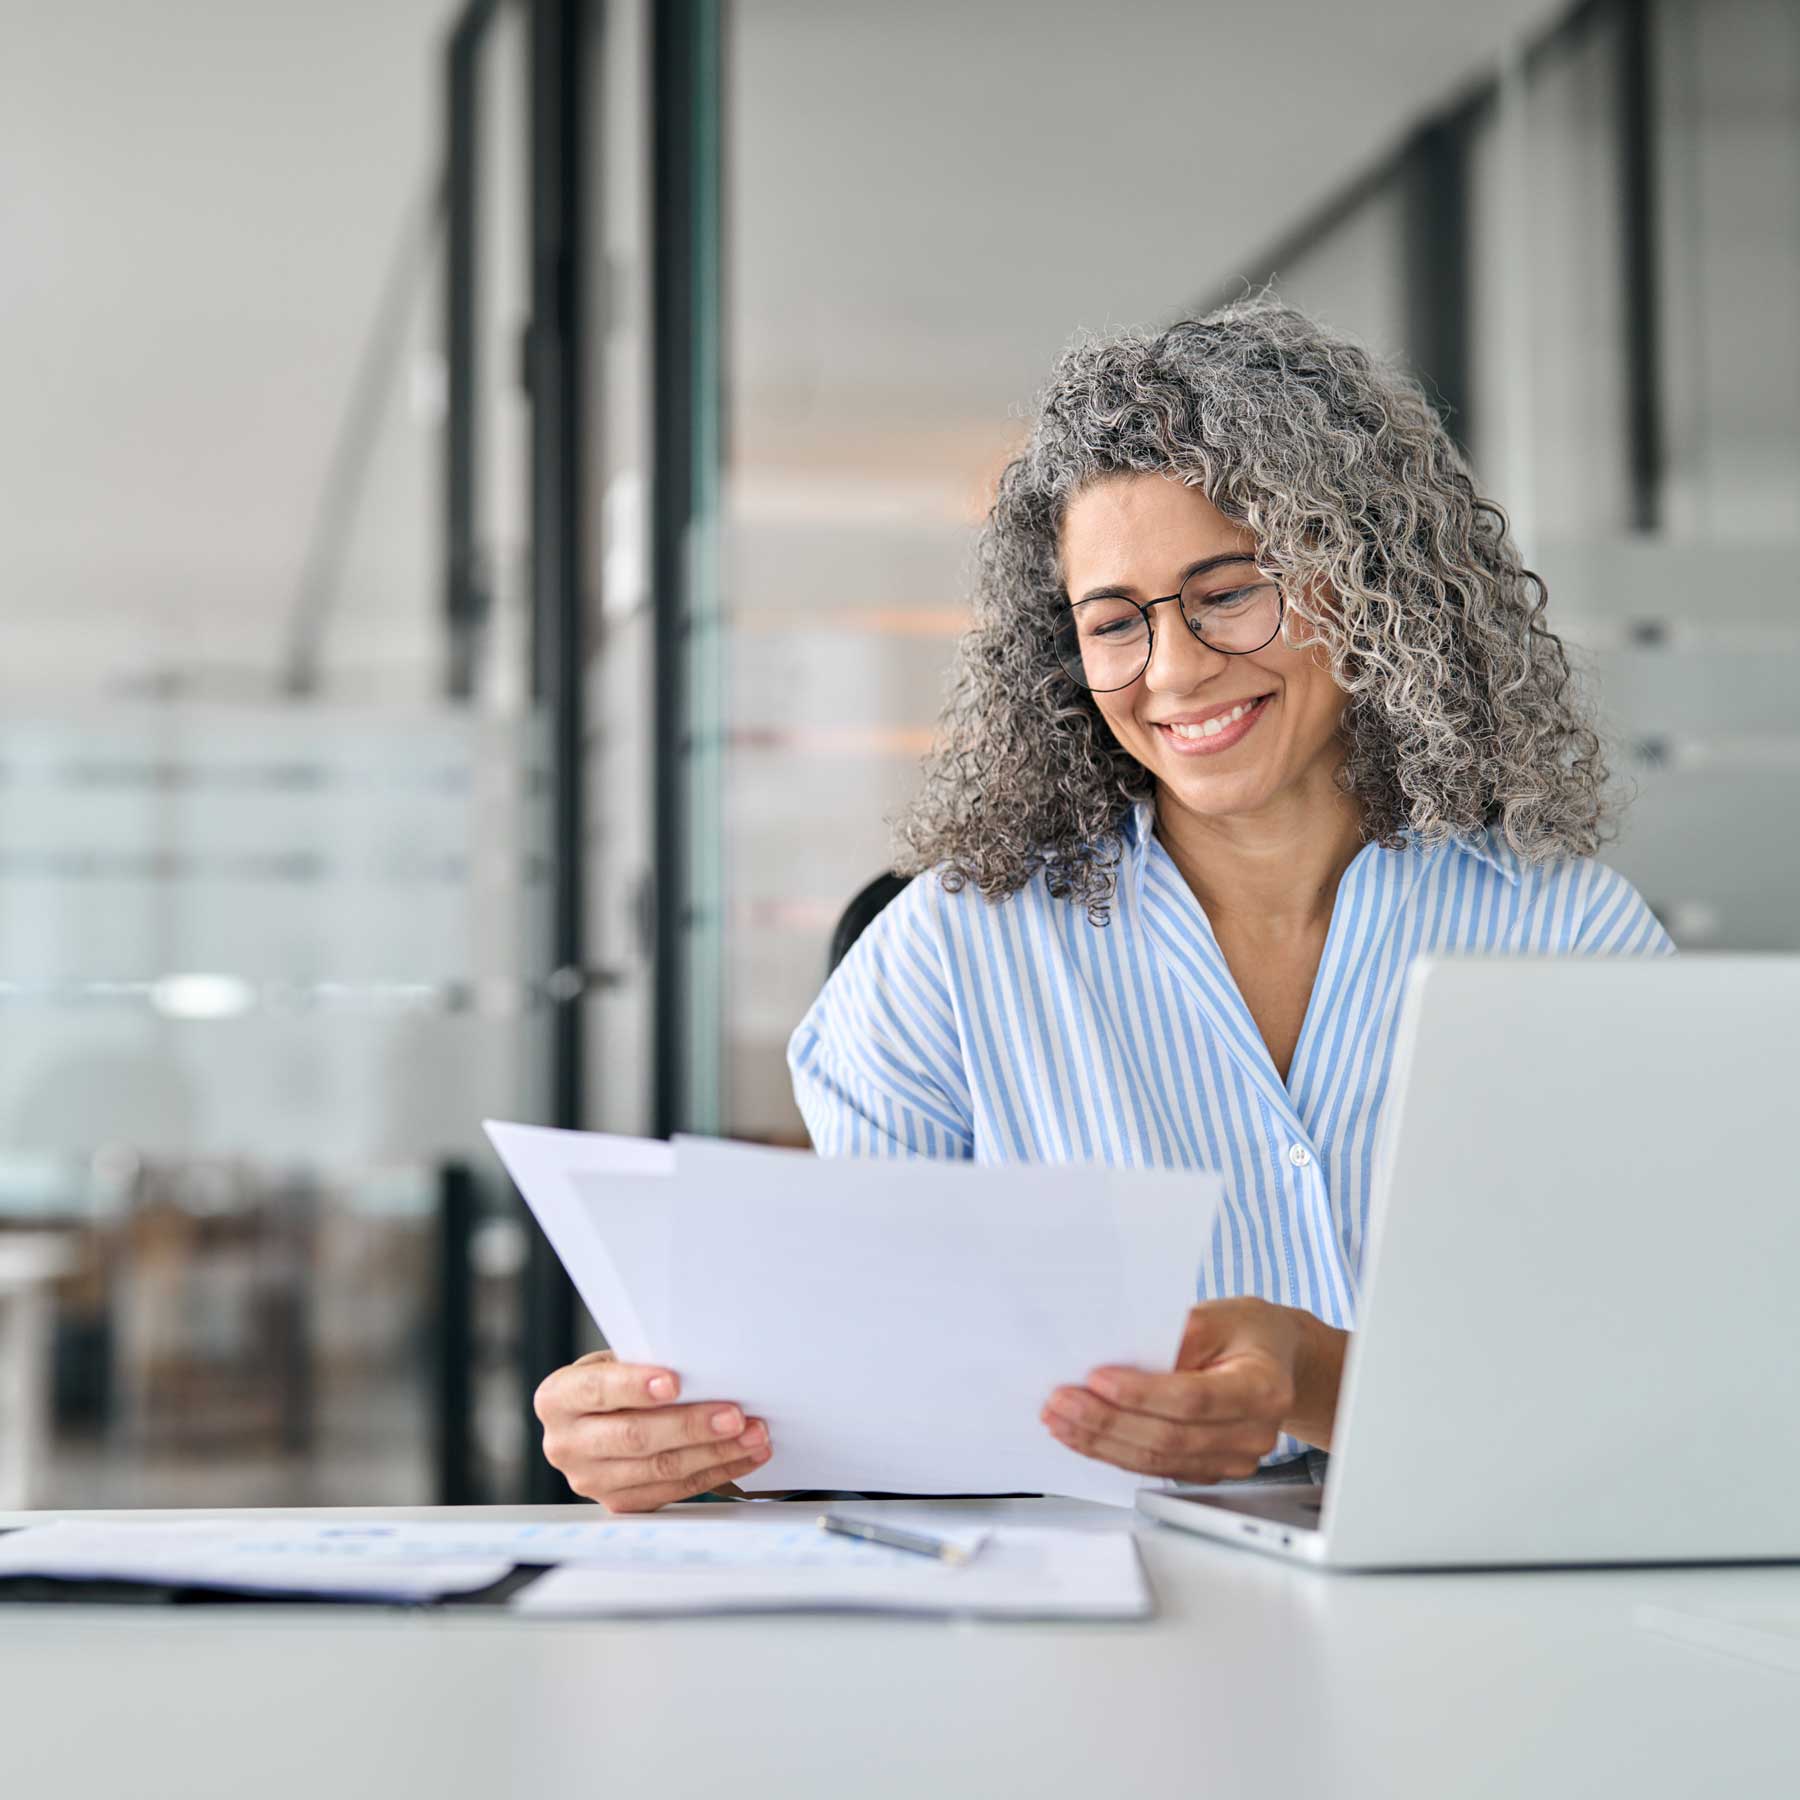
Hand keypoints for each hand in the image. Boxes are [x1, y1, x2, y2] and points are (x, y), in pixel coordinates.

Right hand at [533, 1349, 772, 1511]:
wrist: (594, 1418)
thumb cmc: (613, 1380)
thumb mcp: (614, 1361)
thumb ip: (643, 1362)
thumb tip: (702, 1363)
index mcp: (558, 1398)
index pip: (597, 1391)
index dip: (635, 1387)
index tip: (675, 1382)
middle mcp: (565, 1444)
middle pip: (635, 1437)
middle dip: (691, 1426)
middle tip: (734, 1415)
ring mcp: (591, 1480)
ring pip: (660, 1469)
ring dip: (715, 1453)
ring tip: (753, 1435)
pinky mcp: (620, 1502)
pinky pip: (674, 1491)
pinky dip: (716, 1472)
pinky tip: (744, 1455)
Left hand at [1040, 1298, 1345, 1482]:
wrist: (1273, 1357)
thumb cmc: (1243, 1331)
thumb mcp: (1214, 1315)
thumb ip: (1171, 1336)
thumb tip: (1114, 1352)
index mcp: (1263, 1388)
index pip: (1193, 1399)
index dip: (1141, 1393)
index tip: (1096, 1378)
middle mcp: (1255, 1432)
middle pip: (1170, 1438)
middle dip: (1106, 1422)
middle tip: (1061, 1402)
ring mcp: (1234, 1459)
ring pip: (1158, 1462)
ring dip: (1101, 1443)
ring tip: (1061, 1420)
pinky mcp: (1211, 1469)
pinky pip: (1158, 1469)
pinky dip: (1116, 1453)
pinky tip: (1085, 1436)